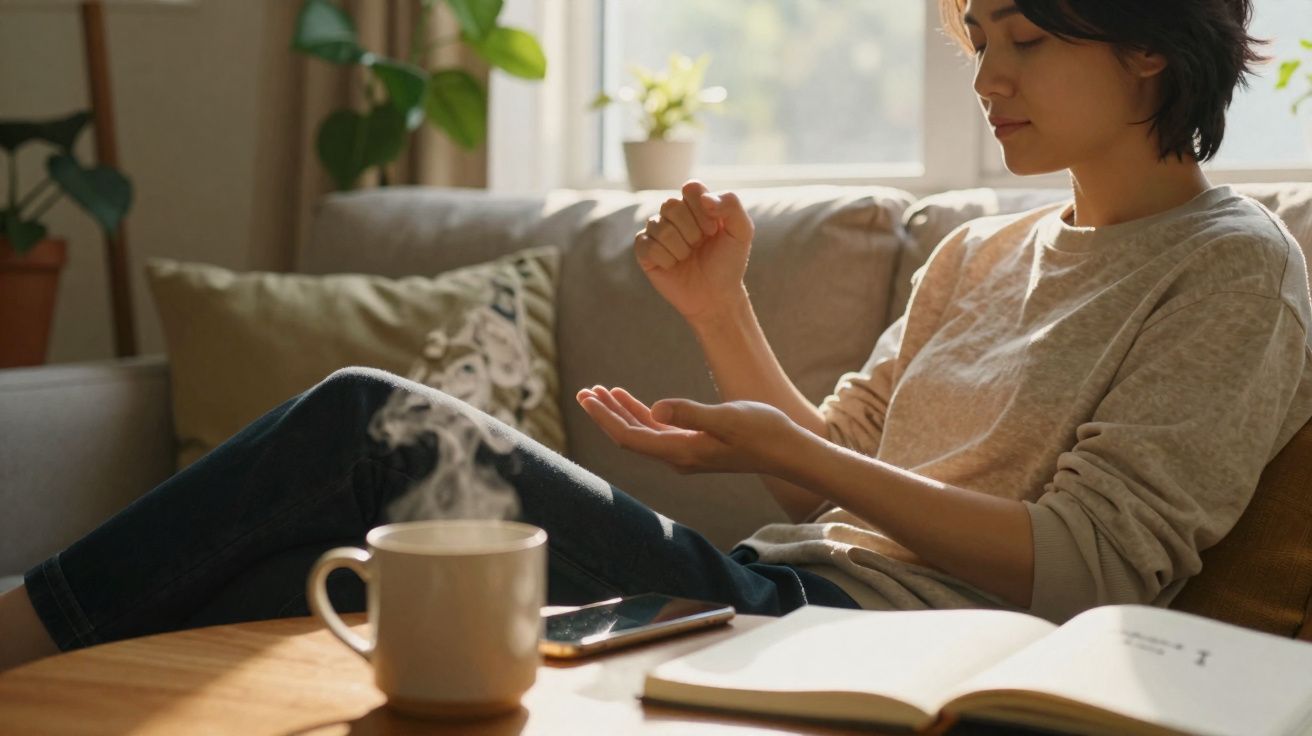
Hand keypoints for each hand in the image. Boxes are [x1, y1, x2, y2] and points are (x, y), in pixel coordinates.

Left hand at [575, 385, 803, 475]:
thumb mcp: (727, 417)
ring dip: (619, 413)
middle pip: (629, 436)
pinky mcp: (694, 444)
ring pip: (641, 433)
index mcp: (681, 451)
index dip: (605, 418)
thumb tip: (655, 408)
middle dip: (604, 414)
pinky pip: (657, 431)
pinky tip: (629, 400)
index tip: (588, 398)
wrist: (787, 450)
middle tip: (583, 392)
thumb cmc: (763, 432)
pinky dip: (639, 414)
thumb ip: (690, 413)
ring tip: (598, 392)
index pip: (630, 437)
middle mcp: (677, 456)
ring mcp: (685, 452)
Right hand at [634, 180, 754, 323]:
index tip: (712, 231)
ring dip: (680, 248)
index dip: (701, 210)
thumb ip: (731, 205)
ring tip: (688, 257)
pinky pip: (646, 244)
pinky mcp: (645, 251)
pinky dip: (665, 258)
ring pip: (659, 226)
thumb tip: (704, 198)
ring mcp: (657, 232)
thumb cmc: (728, 263)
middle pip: (671, 205)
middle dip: (691, 232)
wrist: (716, 296)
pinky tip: (673, 266)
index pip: (690, 188)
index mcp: (696, 204)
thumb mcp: (742, 232)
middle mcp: (674, 214)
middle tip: (700, 246)